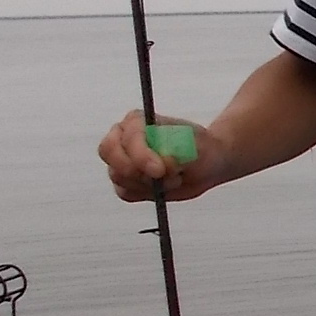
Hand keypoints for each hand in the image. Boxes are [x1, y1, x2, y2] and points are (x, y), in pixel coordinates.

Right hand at [98, 110, 226, 202]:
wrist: (206, 164)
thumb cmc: (200, 149)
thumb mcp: (195, 148)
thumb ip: (177, 152)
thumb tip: (163, 163)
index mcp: (137, 121)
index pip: (128, 137)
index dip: (141, 155)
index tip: (159, 170)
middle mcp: (122, 137)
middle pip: (108, 152)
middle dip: (133, 169)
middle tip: (159, 178)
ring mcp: (121, 160)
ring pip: (118, 176)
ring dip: (148, 184)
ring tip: (174, 178)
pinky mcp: (125, 181)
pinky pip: (126, 192)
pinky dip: (145, 194)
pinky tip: (164, 187)